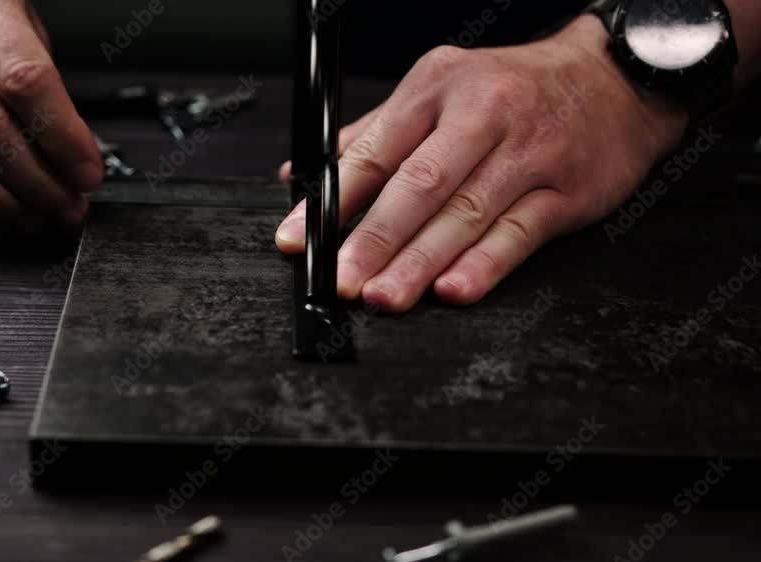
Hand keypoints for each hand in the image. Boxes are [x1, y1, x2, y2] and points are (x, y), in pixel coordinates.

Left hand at [276, 16, 687, 310]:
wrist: (615, 79)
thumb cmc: (518, 89)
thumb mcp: (442, 90)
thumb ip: (374, 133)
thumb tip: (308, 169)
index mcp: (437, 89)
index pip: (375, 151)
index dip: (331, 201)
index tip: (299, 237)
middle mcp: (481, 117)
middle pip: (418, 186)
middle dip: (373, 240)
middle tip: (342, 281)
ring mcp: (527, 154)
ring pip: (465, 214)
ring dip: (419, 262)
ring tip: (384, 295)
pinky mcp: (565, 190)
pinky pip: (518, 232)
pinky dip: (484, 264)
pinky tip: (453, 289)